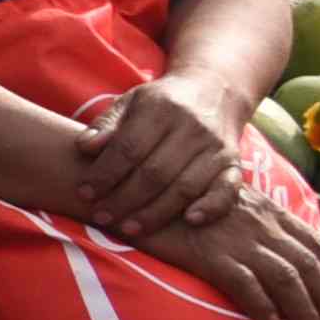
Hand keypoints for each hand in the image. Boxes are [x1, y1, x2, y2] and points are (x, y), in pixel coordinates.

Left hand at [73, 74, 255, 233]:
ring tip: (129, 229)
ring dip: (156, 213)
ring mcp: (216, 146)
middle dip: (124, 200)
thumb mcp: (130, 103)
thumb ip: (105, 125)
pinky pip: (228, 189)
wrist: (214, 90)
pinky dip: (211, 207)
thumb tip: (84, 147)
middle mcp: (192, 127)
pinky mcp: (235, 162)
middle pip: (155, 173)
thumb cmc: (160, 104)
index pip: (128, 148)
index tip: (84, 194)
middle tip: (102, 217)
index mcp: (160, 108)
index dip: (104, 174)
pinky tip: (189, 221)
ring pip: (185, 187)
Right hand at [132, 180, 319, 319]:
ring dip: (304, 310)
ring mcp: (236, 240)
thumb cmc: (182, 200)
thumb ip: (255, 220)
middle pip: (308, 265)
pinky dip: (262, 305)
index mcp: (268, 210)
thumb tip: (274, 248)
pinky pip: (245, 284)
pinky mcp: (209, 255)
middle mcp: (260, 225)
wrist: (141, 189)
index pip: (315, 244)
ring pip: (286, 278)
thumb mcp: (230, 201)